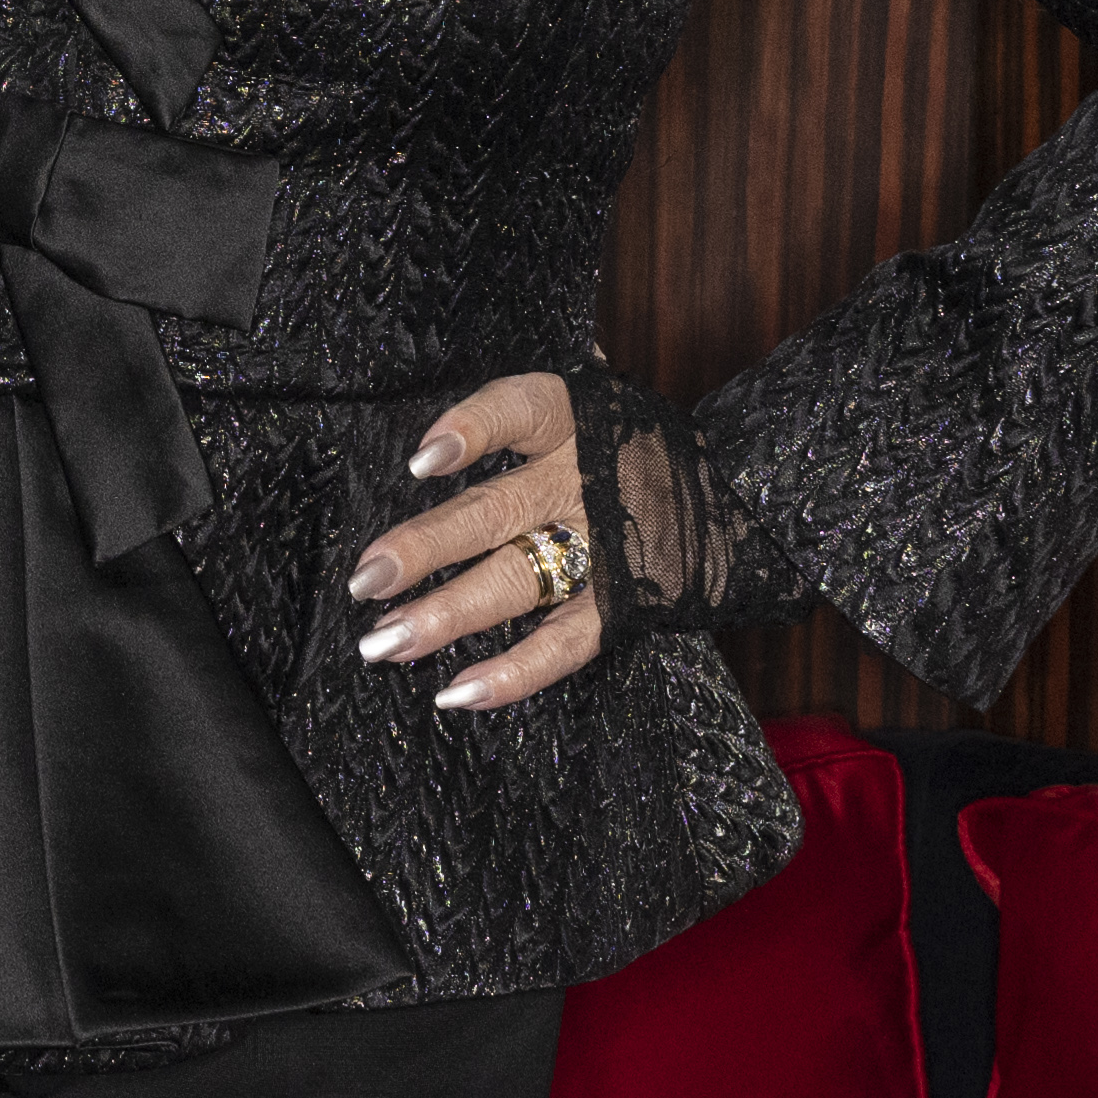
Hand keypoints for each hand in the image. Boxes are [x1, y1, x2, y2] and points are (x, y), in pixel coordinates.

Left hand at [346, 369, 600, 710]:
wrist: (731, 485)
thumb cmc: (622, 441)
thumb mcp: (582, 402)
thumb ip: (513, 409)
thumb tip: (435, 424)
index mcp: (570, 420)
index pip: (516, 411)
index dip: (470, 430)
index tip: (422, 461)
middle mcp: (581, 482)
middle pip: (495, 513)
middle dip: (426, 549)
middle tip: (366, 581)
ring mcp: (602, 548)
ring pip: (517, 582)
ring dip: (446, 616)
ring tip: (383, 643)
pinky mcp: (622, 605)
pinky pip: (565, 645)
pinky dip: (512, 674)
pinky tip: (455, 694)